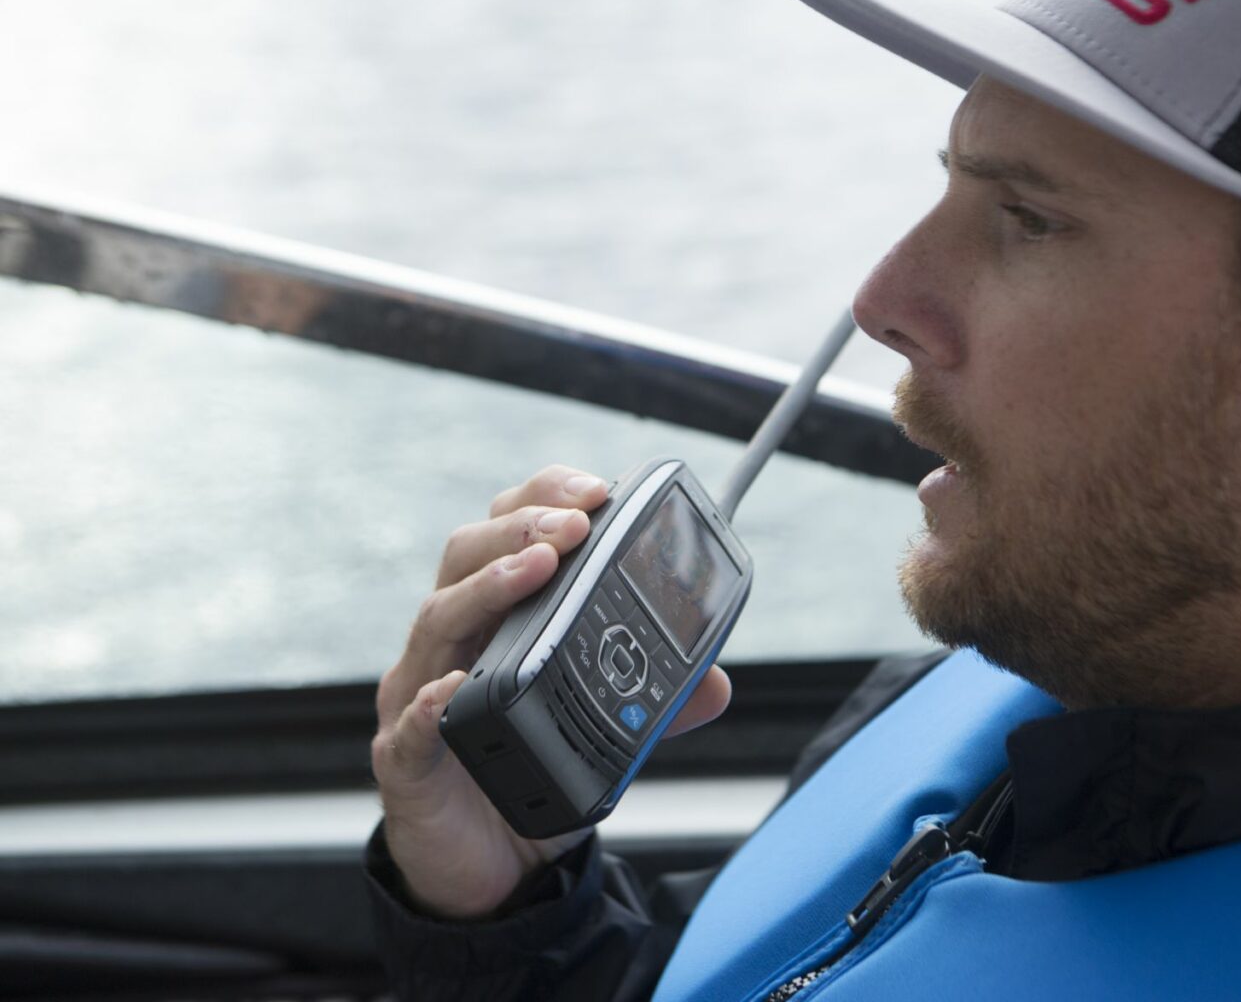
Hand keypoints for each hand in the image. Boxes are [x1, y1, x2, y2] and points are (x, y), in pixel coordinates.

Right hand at [371, 465, 732, 919]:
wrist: (492, 872)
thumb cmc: (531, 775)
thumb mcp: (604, 729)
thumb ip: (655, 702)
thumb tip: (714, 680)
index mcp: (496, 619)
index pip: (507, 532)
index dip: (544, 498)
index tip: (594, 490)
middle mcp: (452, 644)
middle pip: (464, 558)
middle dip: (520, 529)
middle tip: (572, 527)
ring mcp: (417, 696)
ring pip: (436, 621)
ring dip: (488, 587)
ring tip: (536, 569)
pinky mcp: (404, 760)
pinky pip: (408, 723)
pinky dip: (433, 700)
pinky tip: (458, 686)